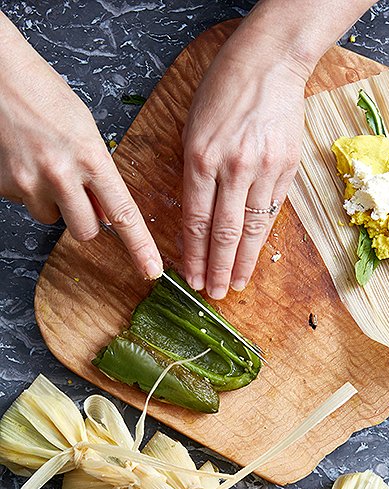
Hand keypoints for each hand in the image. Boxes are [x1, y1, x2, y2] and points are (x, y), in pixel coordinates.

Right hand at [0, 15, 162, 278]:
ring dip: (54, 203)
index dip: (140, 246)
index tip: (152, 270)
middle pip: (86, 231)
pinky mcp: (5, 186)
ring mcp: (29, 182)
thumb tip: (107, 213)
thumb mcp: (85, 130)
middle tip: (76, 190)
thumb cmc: (43, 94)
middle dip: (85, 218)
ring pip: (54, 220)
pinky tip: (25, 160)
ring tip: (45, 165)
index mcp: (90, 156)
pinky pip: (27, 204)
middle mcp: (60, 173)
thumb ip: (99, 173)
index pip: (123, 213)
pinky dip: (29, 190)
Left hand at [182, 38, 306, 298]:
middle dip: (217, 268)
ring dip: (242, 262)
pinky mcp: (287, 168)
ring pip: (251, 228)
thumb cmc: (224, 90)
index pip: (196, 220)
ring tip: (235, 284)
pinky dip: (262, 237)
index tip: (191, 278)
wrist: (269, 63)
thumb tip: (196, 217)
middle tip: (214, 294)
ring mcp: (263, 169)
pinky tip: (255, 256)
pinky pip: (272, 211)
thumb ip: (194, 173)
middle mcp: (232, 168)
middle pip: (223, 232)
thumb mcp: (194, 128)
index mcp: (201, 157)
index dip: (194, 254)